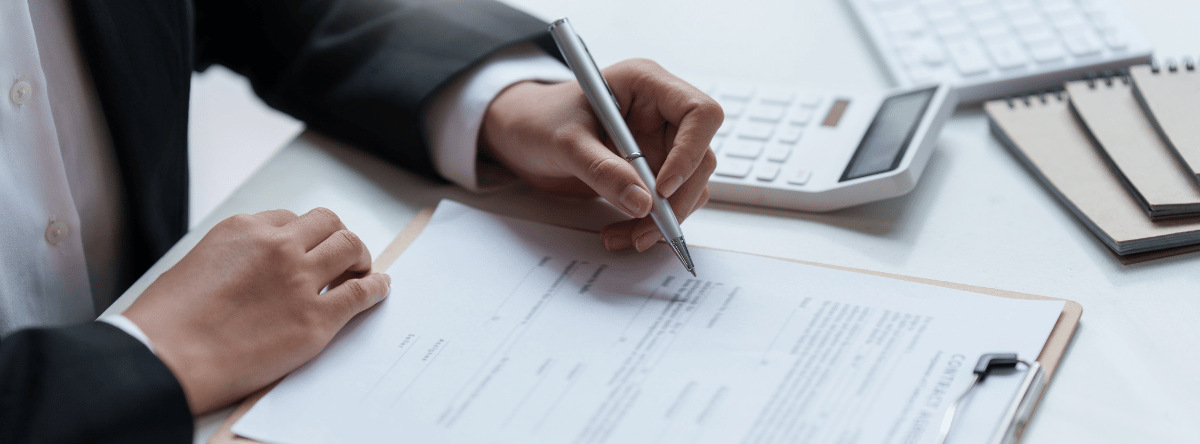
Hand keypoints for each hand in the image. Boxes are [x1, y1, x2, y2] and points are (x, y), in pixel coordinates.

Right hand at [124, 208, 390, 413]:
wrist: (165, 358)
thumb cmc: (167, 322)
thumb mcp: (197, 264)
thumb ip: (235, 256)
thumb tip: (256, 267)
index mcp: (244, 230)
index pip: (290, 219)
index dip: (302, 235)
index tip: (307, 248)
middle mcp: (277, 246)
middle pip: (328, 223)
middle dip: (337, 236)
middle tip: (343, 256)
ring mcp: (300, 280)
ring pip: (350, 247)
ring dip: (360, 257)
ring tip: (360, 270)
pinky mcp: (317, 319)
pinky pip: (362, 293)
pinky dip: (377, 287)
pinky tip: (379, 288)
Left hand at [481, 58, 720, 251]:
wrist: (520, 136)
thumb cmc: (538, 120)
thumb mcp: (565, 142)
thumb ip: (602, 170)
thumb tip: (642, 203)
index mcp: (646, 84)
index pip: (699, 113)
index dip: (689, 152)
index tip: (661, 189)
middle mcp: (660, 113)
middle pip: (699, 157)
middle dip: (676, 199)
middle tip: (646, 228)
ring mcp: (658, 144)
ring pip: (687, 187)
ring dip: (663, 219)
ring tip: (625, 237)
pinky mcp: (650, 172)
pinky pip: (666, 203)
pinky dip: (648, 224)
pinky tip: (620, 232)